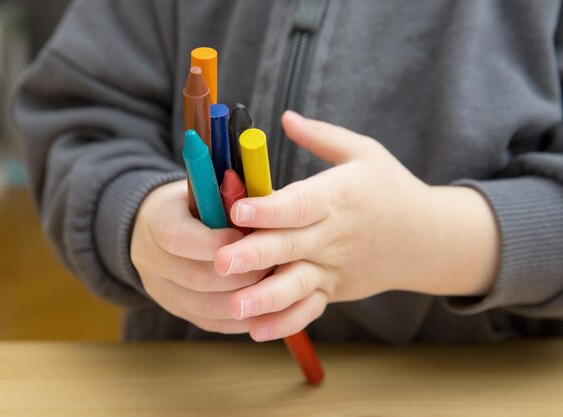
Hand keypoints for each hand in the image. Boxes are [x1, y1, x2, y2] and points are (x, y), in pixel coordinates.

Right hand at [130, 180, 267, 333]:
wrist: (166, 224)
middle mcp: (150, 258)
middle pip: (193, 278)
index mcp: (157, 219)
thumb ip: (234, 196)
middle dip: (238, 276)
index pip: (177, 237)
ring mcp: (161, 290)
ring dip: (243, 300)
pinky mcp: (178, 311)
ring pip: (204, 307)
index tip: (246, 238)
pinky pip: (211, 322)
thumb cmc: (199, 200)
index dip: (214, 242)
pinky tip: (265, 308)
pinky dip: (240, 318)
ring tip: (273, 288)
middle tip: (272, 268)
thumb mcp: (211, 186)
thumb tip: (268, 207)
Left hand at [214, 111, 499, 341]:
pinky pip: (309, 310)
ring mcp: (334, 268)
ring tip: (235, 307)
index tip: (238, 209)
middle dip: (255, 255)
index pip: (301, 203)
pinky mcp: (334, 289)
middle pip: (290, 246)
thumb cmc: (389, 188)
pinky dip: (285, 323)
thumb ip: (321, 136)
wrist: (427, 238)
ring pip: (298, 286)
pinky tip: (256, 331)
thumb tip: (284, 116)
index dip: (270, 208)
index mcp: (338, 197)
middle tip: (220, 262)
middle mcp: (334, 235)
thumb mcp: (364, 152)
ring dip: (266, 298)